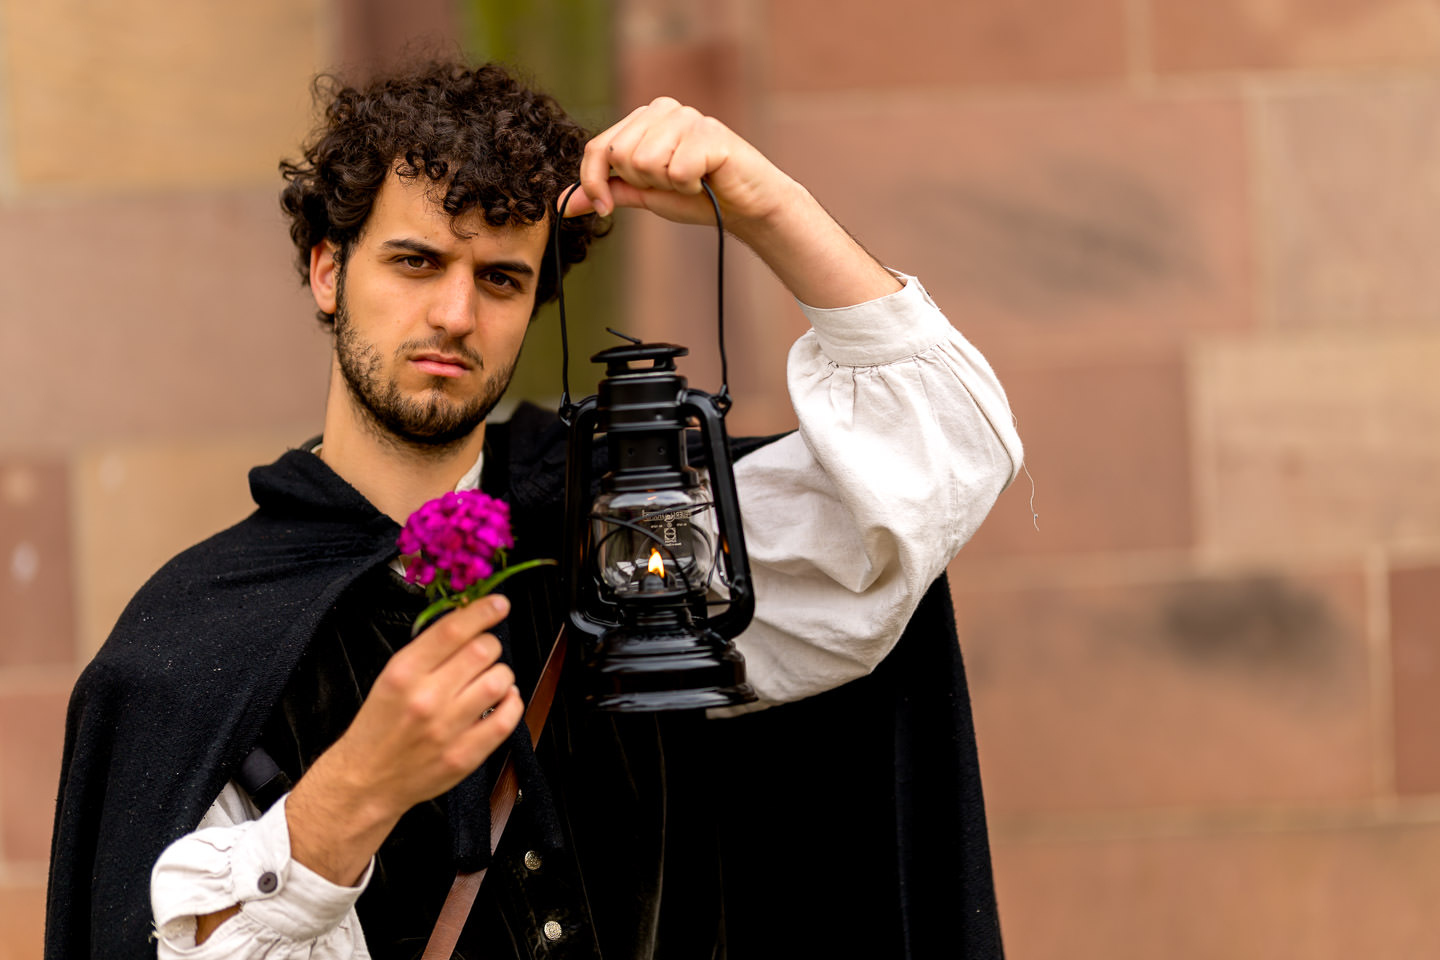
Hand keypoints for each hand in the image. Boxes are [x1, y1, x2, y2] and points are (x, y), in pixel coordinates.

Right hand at [284, 594, 523, 884]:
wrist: (366, 780)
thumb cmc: (379, 726)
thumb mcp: (391, 678)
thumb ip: (428, 651)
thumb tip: (470, 622)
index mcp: (403, 673)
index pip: (452, 630)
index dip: (482, 611)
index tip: (498, 604)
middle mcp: (427, 699)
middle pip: (483, 651)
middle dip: (490, 645)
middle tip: (483, 653)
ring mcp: (448, 729)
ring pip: (500, 680)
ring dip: (500, 674)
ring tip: (487, 681)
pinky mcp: (466, 755)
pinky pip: (508, 718)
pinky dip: (511, 703)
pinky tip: (499, 701)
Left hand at [565, 96, 799, 240]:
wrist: (745, 206)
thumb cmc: (698, 196)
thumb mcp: (645, 194)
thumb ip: (608, 191)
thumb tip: (563, 204)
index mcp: (643, 119)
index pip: (597, 146)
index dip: (593, 183)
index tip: (604, 210)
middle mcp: (662, 109)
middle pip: (621, 155)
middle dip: (642, 183)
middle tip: (671, 185)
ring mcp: (687, 117)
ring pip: (646, 162)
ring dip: (668, 184)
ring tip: (691, 180)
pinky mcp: (709, 133)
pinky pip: (677, 171)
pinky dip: (690, 186)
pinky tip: (707, 179)